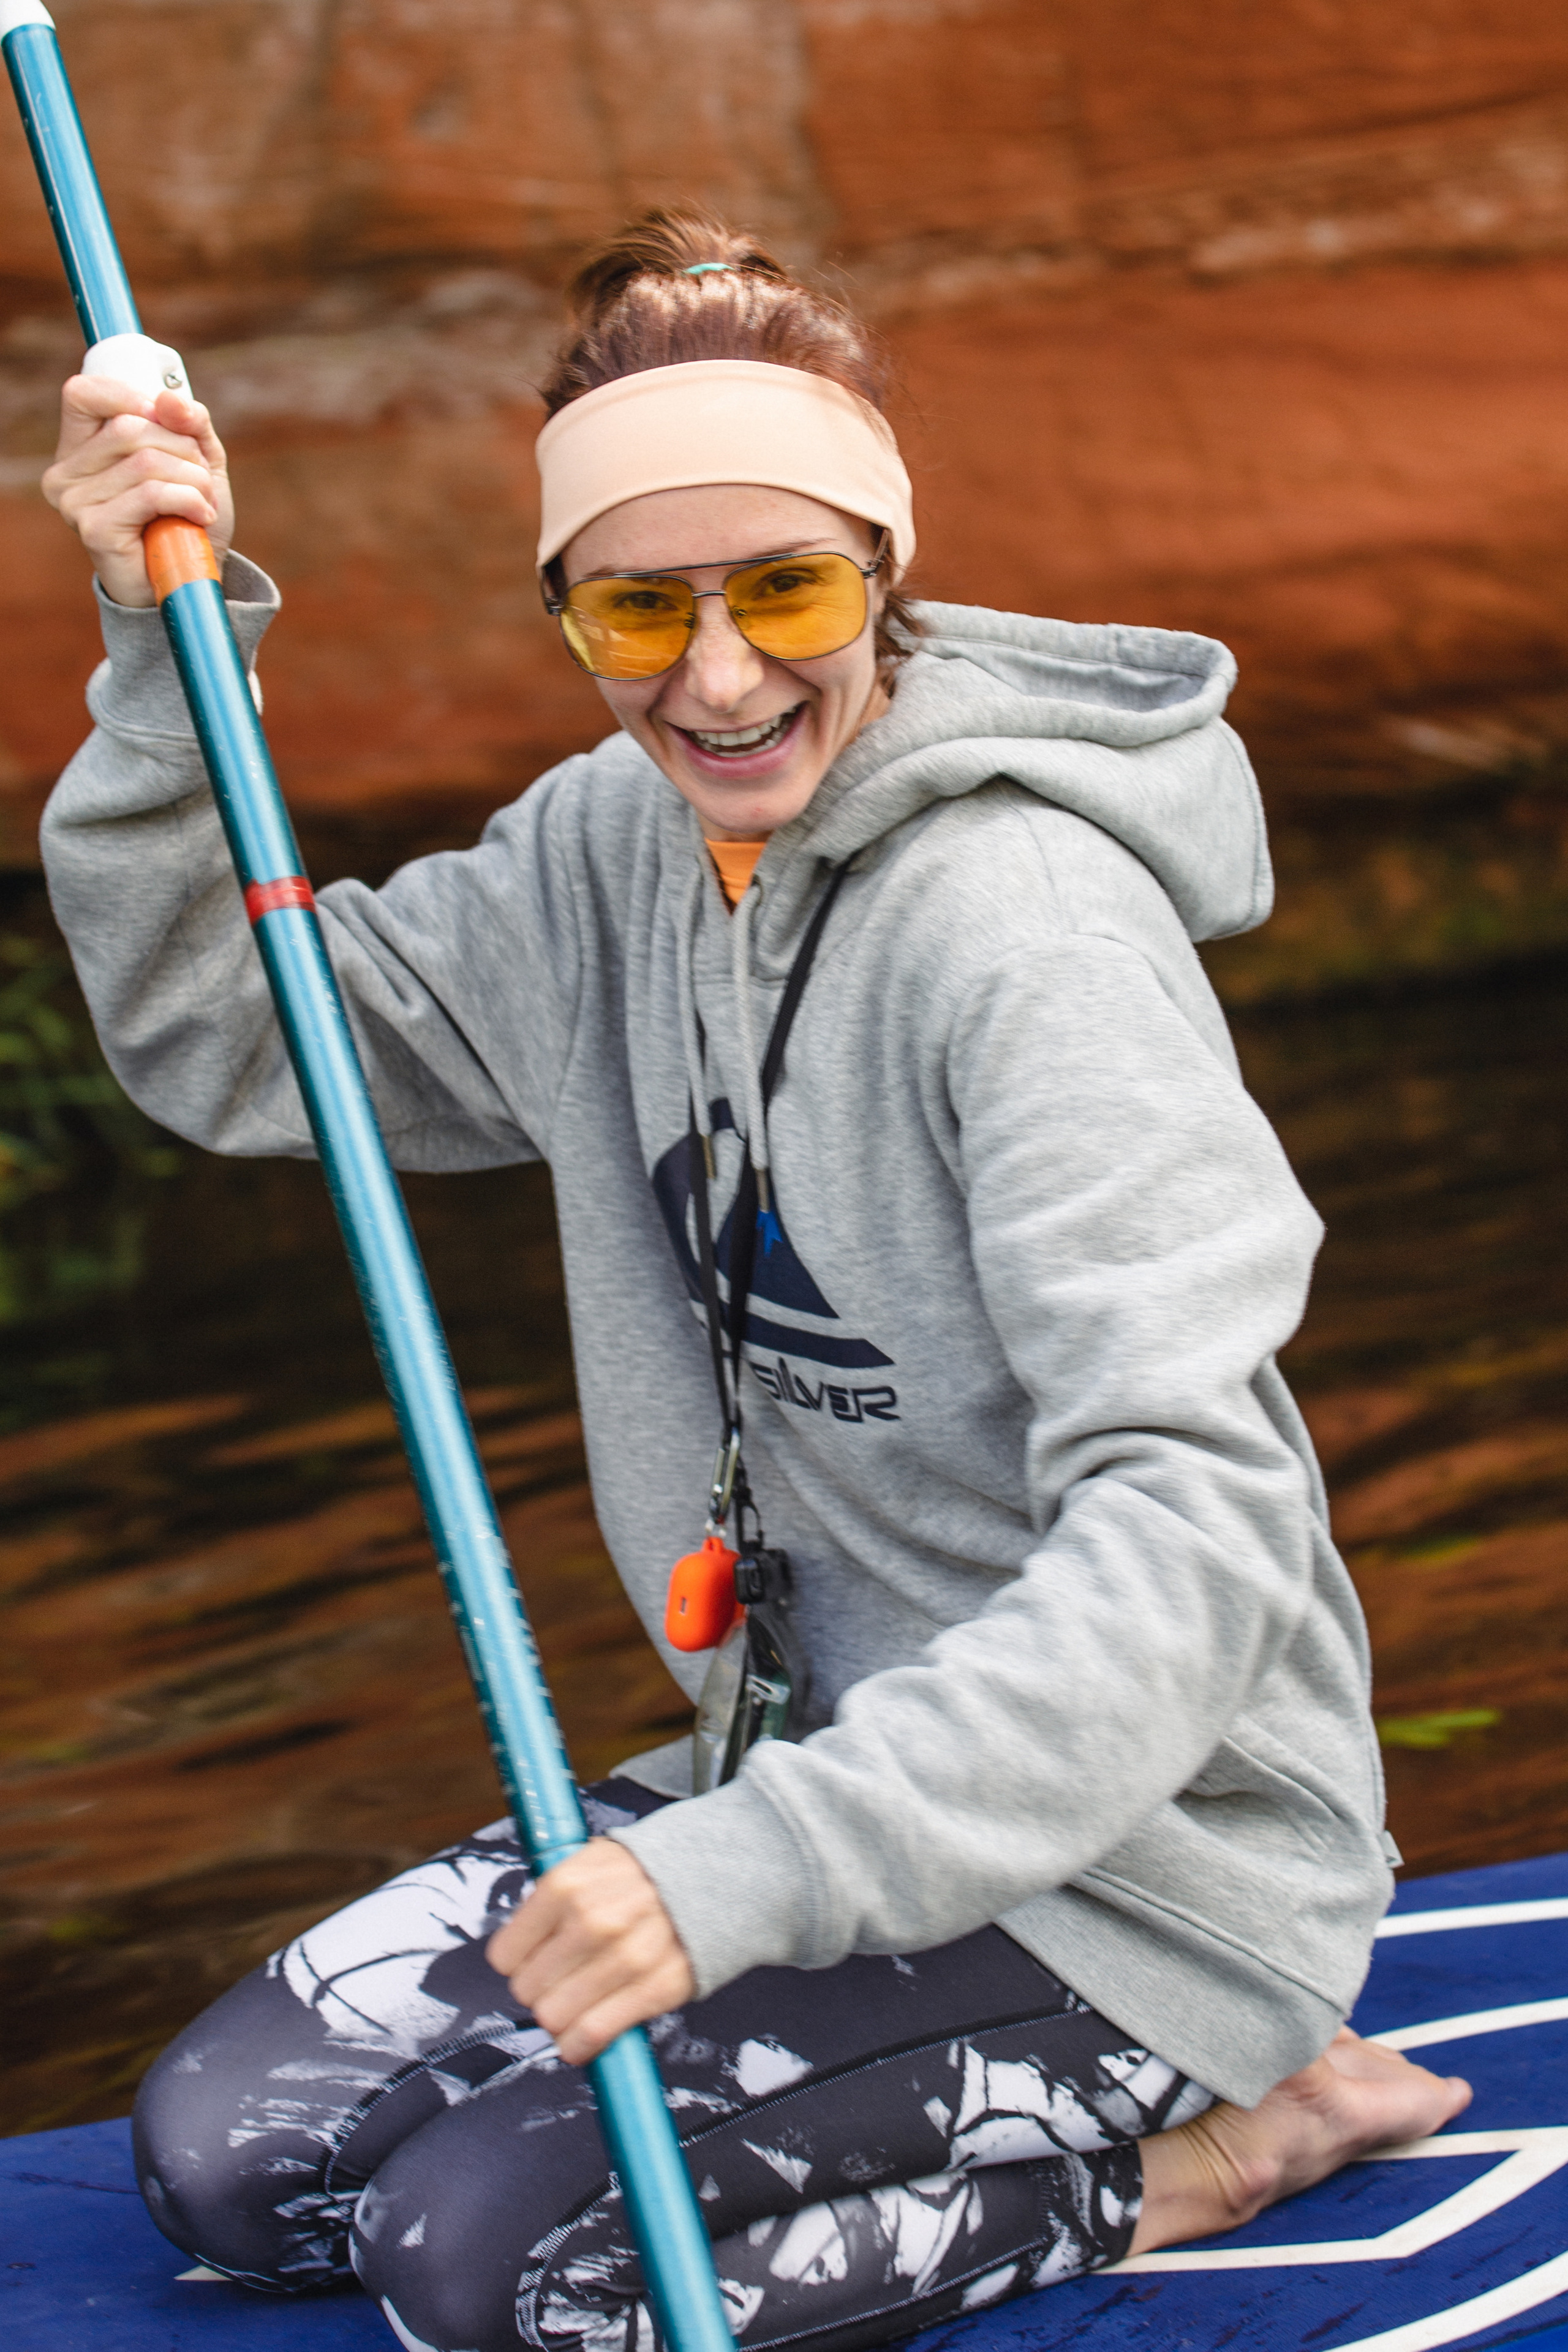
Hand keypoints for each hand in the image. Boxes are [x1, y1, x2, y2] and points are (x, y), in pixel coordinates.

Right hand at [43, 375, 233, 608]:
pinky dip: (189, 500)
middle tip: (200, 479)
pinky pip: (151, 494)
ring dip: (193, 479)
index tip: (169, 422)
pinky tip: (201, 517)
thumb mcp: (196, 459)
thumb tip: (170, 398)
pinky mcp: (95, 530)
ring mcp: (74, 503)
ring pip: (146, 460)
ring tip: (203, 503)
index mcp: (79, 448)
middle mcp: (65, 474)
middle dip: (183, 448)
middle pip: (131, 427)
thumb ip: (189, 422)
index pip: (84, 394)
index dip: (132, 397)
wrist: (187, 582)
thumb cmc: (185, 518)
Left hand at [486, 1837, 694, 2064]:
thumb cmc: (643, 1873)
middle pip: (526, 1990)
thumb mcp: (588, 1862)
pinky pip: (592, 2033)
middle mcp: (590, 1921)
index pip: (505, 1955)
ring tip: (575, 2005)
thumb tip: (518, 1946)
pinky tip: (583, 2035)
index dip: (517, 1964)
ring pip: (554, 2017)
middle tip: (559, 1982)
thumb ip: (549, 1901)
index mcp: (565, 1886)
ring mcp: (623, 1956)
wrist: (713, 1874)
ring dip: (560, 2019)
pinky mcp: (653, 1987)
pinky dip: (581, 2044)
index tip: (532, 1963)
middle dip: (539, 1992)